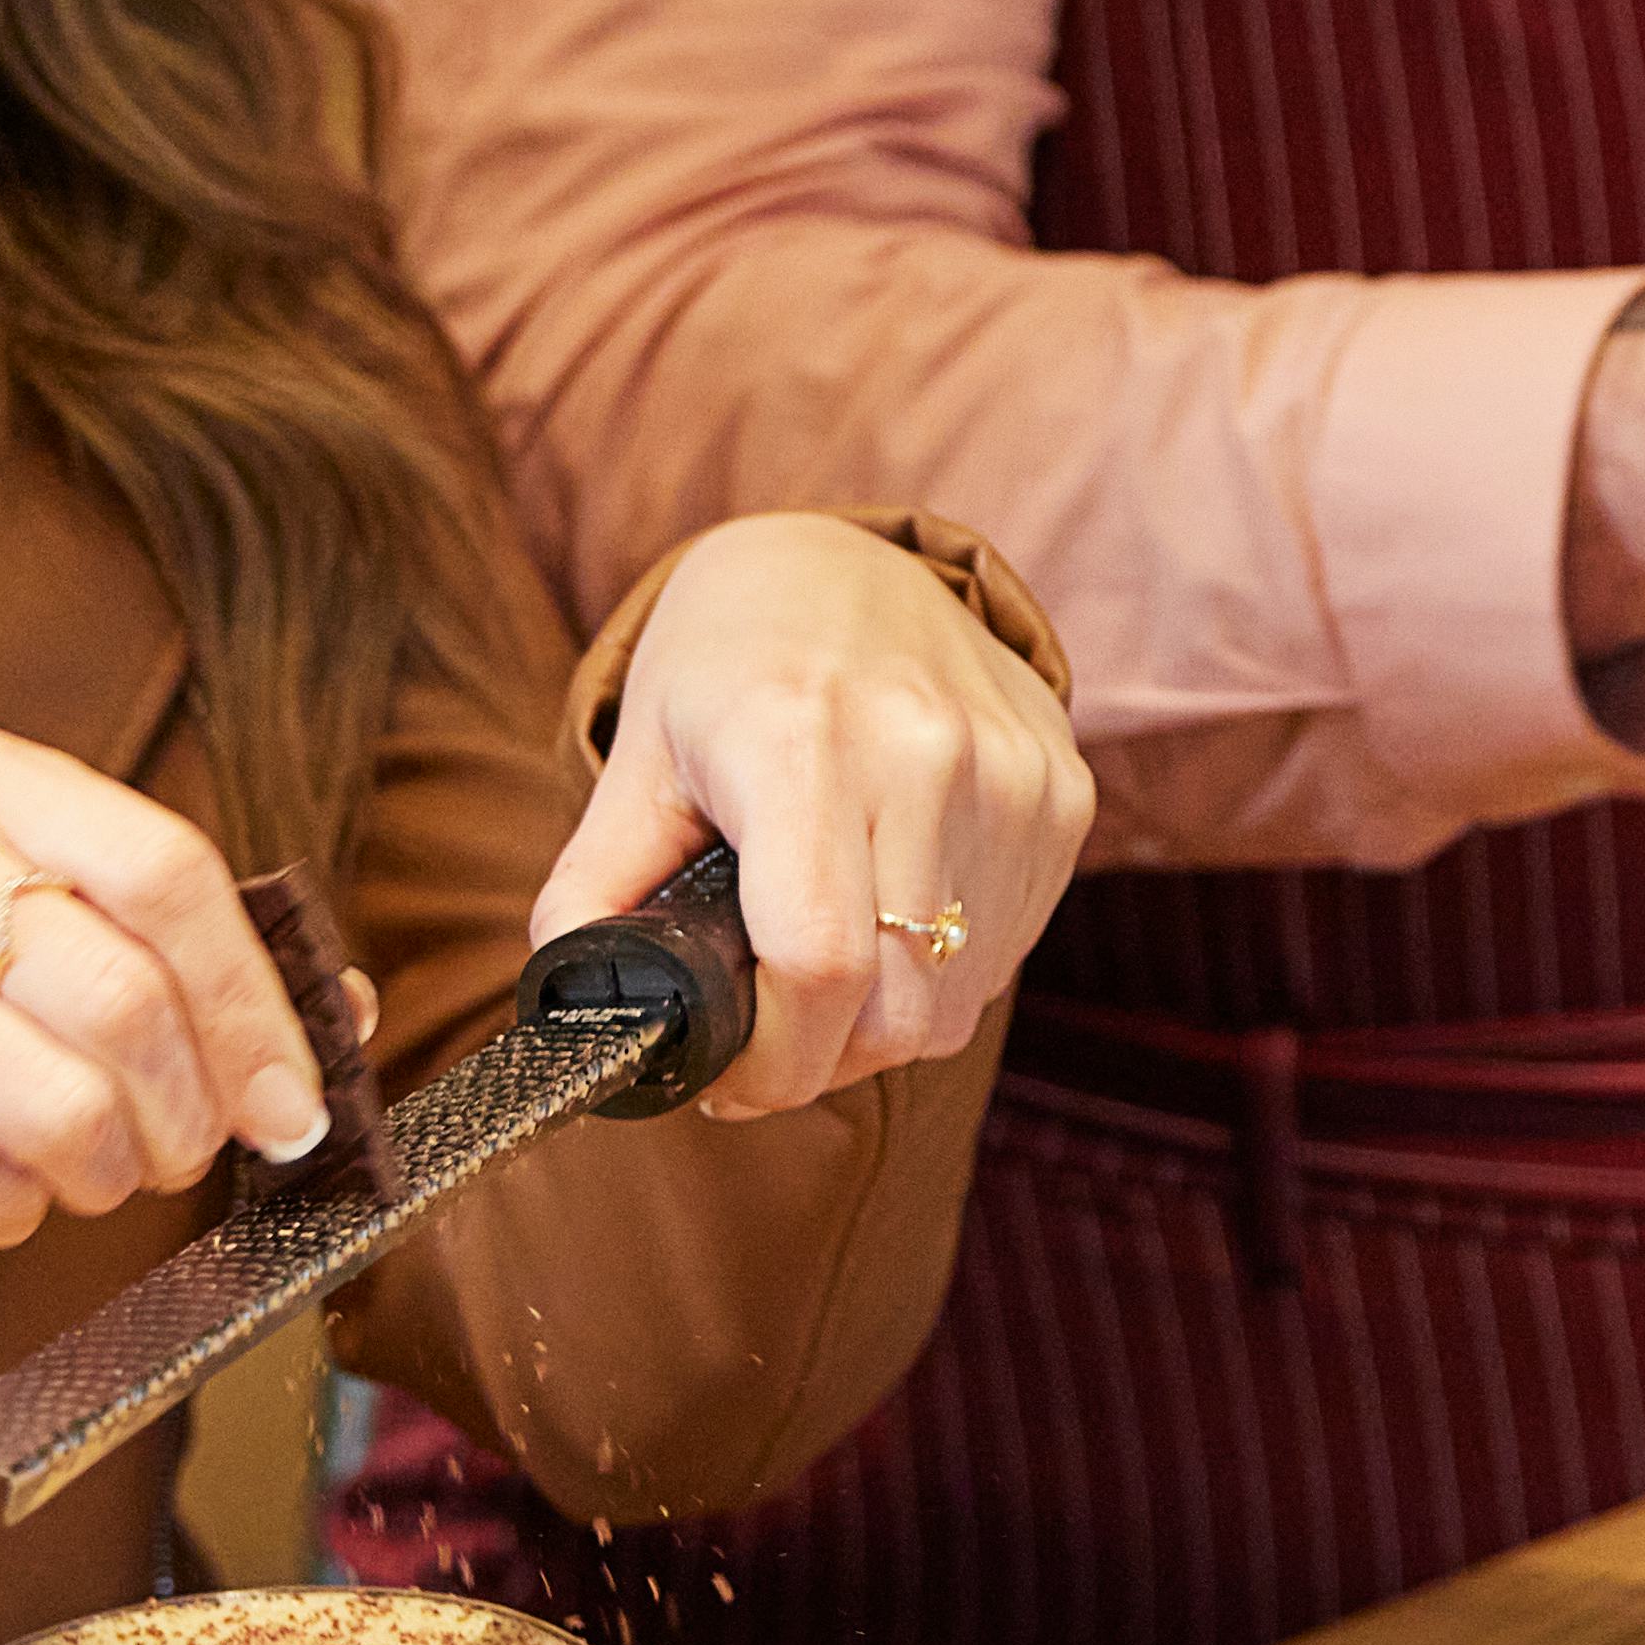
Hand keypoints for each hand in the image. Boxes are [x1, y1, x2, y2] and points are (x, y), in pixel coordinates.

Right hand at [0, 728, 339, 1285]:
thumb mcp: (16, 922)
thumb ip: (172, 951)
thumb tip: (339, 1018)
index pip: (170, 870)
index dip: (258, 1003)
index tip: (300, 1100)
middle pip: (129, 999)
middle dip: (192, 1112)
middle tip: (192, 1155)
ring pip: (68, 1105)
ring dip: (110, 1172)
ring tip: (90, 1167)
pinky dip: (13, 1210)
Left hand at [577, 513, 1084, 1118]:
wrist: (843, 565)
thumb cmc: (725, 667)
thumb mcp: (637, 765)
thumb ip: (592, 899)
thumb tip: (579, 1024)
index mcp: (802, 740)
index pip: (819, 964)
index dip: (773, 1062)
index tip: (730, 1079)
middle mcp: (926, 753)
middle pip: (897, 1012)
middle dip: (821, 1061)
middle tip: (767, 1036)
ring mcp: (1013, 776)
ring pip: (955, 1003)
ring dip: (881, 1022)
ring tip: (825, 963)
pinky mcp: (1064, 795)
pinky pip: (1002, 956)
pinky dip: (939, 972)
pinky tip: (889, 910)